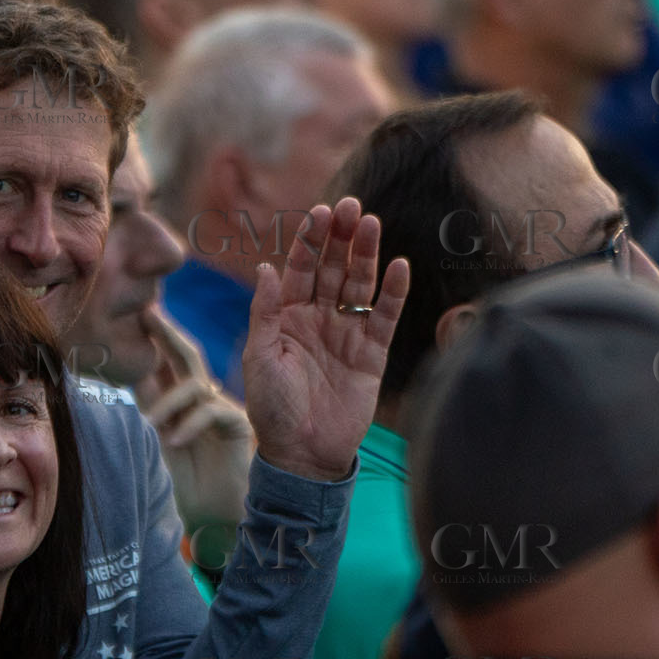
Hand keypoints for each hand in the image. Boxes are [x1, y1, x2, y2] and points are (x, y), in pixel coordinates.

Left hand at [132, 309, 253, 537]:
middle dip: (165, 332)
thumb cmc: (183, 481)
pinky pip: (212, 412)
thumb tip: (126, 369)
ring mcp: (221, 408)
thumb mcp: (157, 437)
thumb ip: (148, 404)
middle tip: (146, 310)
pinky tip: (174, 439)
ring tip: (150, 422)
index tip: (128, 315)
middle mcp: (202, 397)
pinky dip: (190, 423)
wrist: (214, 516)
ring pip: (194, 383)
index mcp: (180, 398)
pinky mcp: (238, 425)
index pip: (163, 361)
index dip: (149, 340)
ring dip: (168, 401)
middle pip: (184, 355)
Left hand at [242, 198, 407, 481]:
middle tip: (351, 206)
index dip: (309, 242)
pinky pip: (384, 317)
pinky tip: (398, 266)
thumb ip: (265, 311)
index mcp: (287, 317)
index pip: (300, 269)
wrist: (302, 453)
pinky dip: (392, 293)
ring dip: (366, 255)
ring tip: (373, 223)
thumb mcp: (260, 356)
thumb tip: (266, 267)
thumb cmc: (273, 407)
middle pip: (332, 269)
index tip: (320, 213)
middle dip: (341, 238)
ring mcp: (346, 334)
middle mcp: (318, 319)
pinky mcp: (372, 354)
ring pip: (359, 286)